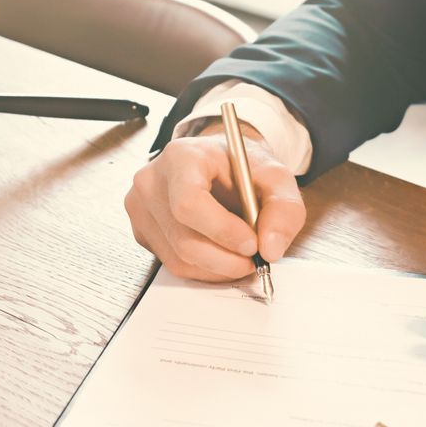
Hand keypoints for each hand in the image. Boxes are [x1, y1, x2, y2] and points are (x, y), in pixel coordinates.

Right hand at [125, 123, 304, 279]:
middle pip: (184, 239)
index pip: (189, 202)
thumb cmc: (242, 169)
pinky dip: (205, 269)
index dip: (222, 230)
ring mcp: (141, 208)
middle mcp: (152, 181)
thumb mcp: (276, 177)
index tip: (251, 243)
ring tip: (241, 255)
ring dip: (219, 268)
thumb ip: (284, 209)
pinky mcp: (142, 231)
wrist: (219, 166)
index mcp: (181, 157)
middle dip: (226, 259)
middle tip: (255, 258)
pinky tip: (221, 254)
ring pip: (179, 258)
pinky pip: (173, 264)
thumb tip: (271, 249)